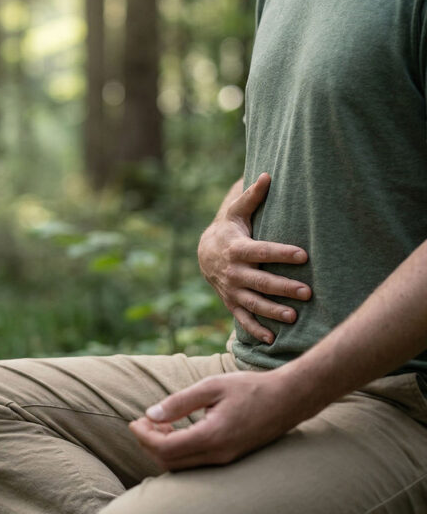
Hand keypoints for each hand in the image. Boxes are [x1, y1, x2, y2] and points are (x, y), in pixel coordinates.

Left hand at [128, 370, 303, 470]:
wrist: (289, 398)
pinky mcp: (229, 457)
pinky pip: (195, 462)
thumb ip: (179, 402)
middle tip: (141, 421)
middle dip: (149, 444)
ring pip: (182, 465)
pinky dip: (178, 450)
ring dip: (162, 448)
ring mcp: (225, 459)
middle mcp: (219, 454)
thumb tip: (150, 414)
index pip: (166, 449)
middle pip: (170, 462)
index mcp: (213, 436)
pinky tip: (174, 429)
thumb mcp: (211, 386)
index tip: (134, 420)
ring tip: (156, 424)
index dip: (144, 437)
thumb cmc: (250, 388)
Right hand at [198, 173, 310, 342]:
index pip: (263, 250)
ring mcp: (232, 290)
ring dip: (272, 311)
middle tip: (308, 292)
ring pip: (254, 302)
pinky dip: (255, 329)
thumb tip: (267, 174)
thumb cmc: (230, 229)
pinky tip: (272, 339)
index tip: (304, 255)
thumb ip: (252, 197)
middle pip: (261, 280)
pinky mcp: (231, 302)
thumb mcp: (237, 212)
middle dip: (283, 287)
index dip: (282, 252)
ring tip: (293, 316)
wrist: (204, 253)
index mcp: (238, 248)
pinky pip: (243, 318)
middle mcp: (234, 272)